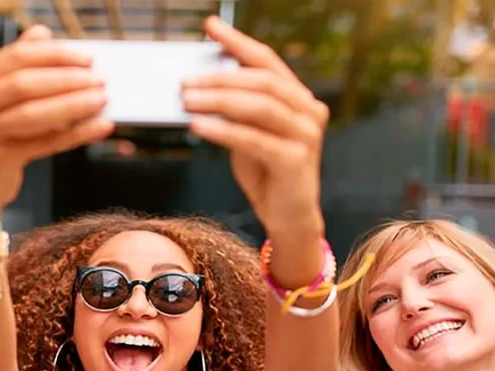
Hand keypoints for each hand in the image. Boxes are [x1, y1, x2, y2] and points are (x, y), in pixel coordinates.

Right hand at [0, 25, 114, 215]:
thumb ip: (14, 69)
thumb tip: (42, 35)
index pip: (14, 57)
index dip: (53, 55)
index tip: (84, 58)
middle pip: (23, 82)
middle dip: (67, 78)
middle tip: (98, 80)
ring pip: (33, 112)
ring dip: (73, 103)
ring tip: (100, 100)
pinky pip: (42, 142)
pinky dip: (74, 133)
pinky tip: (96, 128)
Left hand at [183, 16, 328, 237]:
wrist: (288, 218)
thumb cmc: (266, 173)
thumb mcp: (249, 133)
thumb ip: (236, 108)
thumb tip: (198, 83)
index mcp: (299, 98)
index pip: (267, 61)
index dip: (238, 42)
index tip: (210, 26)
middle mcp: (309, 111)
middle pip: (262, 81)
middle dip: (220, 77)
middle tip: (185, 80)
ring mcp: (306, 136)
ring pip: (259, 106)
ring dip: (218, 100)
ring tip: (186, 100)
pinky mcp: (295, 161)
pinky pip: (253, 138)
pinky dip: (223, 130)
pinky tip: (198, 126)